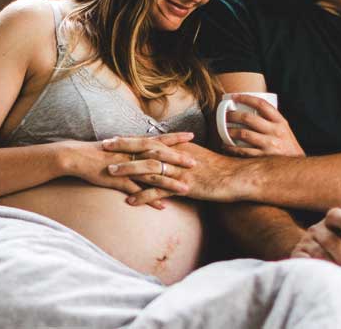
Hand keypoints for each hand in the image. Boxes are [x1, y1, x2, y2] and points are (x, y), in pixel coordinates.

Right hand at [65, 134, 190, 209]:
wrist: (76, 156)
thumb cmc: (98, 151)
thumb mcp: (118, 145)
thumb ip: (133, 146)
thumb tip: (147, 146)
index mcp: (133, 144)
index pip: (159, 138)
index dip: (176, 138)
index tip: (192, 135)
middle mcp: (132, 154)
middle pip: (159, 156)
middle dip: (178, 159)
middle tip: (195, 163)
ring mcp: (126, 168)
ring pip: (152, 175)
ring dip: (170, 183)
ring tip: (186, 189)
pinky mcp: (118, 181)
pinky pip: (138, 191)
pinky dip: (151, 198)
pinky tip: (163, 206)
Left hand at [103, 140, 239, 205]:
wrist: (236, 176)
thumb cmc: (219, 167)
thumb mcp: (198, 156)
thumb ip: (181, 154)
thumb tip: (168, 153)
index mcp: (178, 147)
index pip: (149, 140)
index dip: (130, 139)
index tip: (113, 138)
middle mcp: (176, 156)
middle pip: (144, 149)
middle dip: (123, 148)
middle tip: (103, 147)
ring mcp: (178, 171)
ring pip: (148, 168)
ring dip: (128, 170)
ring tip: (109, 173)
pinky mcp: (183, 186)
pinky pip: (159, 191)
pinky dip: (144, 196)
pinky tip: (130, 201)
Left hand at [222, 94, 304, 156]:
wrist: (297, 167)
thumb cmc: (287, 146)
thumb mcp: (283, 130)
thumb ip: (271, 121)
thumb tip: (250, 110)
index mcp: (280, 122)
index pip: (262, 104)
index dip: (246, 98)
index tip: (234, 96)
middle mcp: (275, 131)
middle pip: (248, 118)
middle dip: (233, 115)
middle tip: (225, 115)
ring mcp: (270, 145)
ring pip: (243, 134)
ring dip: (230, 131)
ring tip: (223, 130)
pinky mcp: (264, 157)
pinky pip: (243, 151)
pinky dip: (231, 148)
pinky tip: (225, 146)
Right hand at [289, 207, 340, 275]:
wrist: (314, 259)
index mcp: (331, 221)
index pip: (336, 216)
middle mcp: (317, 230)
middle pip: (329, 240)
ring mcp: (305, 243)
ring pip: (318, 254)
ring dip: (332, 267)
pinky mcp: (297, 257)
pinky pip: (304, 264)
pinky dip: (314, 272)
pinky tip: (323, 281)